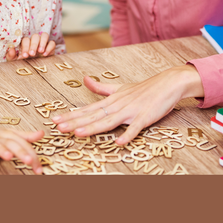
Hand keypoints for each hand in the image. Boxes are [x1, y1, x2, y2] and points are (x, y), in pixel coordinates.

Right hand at [0, 109, 43, 174]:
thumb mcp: (10, 133)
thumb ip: (26, 136)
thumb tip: (42, 133)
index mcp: (8, 135)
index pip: (23, 144)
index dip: (32, 155)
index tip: (40, 168)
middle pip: (11, 143)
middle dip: (21, 151)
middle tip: (30, 161)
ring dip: (1, 151)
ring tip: (9, 157)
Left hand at [6, 32, 56, 60]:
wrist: (35, 70)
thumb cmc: (24, 63)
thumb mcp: (15, 61)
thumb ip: (11, 56)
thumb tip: (11, 49)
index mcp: (26, 43)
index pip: (26, 40)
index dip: (25, 47)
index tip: (25, 56)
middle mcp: (35, 41)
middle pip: (35, 36)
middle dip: (33, 45)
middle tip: (32, 54)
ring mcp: (43, 43)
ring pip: (44, 35)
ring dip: (42, 42)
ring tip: (40, 51)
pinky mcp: (50, 47)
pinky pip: (52, 43)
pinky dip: (49, 47)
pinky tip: (45, 54)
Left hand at [51, 65, 203, 144]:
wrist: (167, 83)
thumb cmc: (143, 89)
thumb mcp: (119, 88)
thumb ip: (101, 87)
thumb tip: (84, 79)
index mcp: (111, 101)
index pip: (87, 109)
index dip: (71, 115)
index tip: (55, 120)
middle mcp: (117, 105)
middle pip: (93, 115)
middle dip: (75, 122)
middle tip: (58, 127)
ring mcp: (130, 111)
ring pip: (109, 121)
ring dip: (93, 127)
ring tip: (78, 133)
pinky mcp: (144, 117)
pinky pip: (135, 128)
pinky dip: (127, 134)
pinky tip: (118, 142)